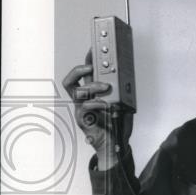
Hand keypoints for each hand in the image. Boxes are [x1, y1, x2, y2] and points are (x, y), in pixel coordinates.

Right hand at [61, 49, 133, 169]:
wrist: (116, 145)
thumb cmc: (117, 124)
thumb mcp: (122, 103)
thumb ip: (121, 91)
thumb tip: (125, 76)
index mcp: (91, 94)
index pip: (84, 74)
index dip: (86, 60)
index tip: (93, 49)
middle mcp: (83, 101)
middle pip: (70, 81)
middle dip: (79, 70)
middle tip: (90, 67)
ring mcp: (81, 110)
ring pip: (78, 92)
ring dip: (92, 86)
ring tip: (106, 87)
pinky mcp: (83, 121)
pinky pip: (85, 107)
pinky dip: (97, 103)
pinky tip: (108, 105)